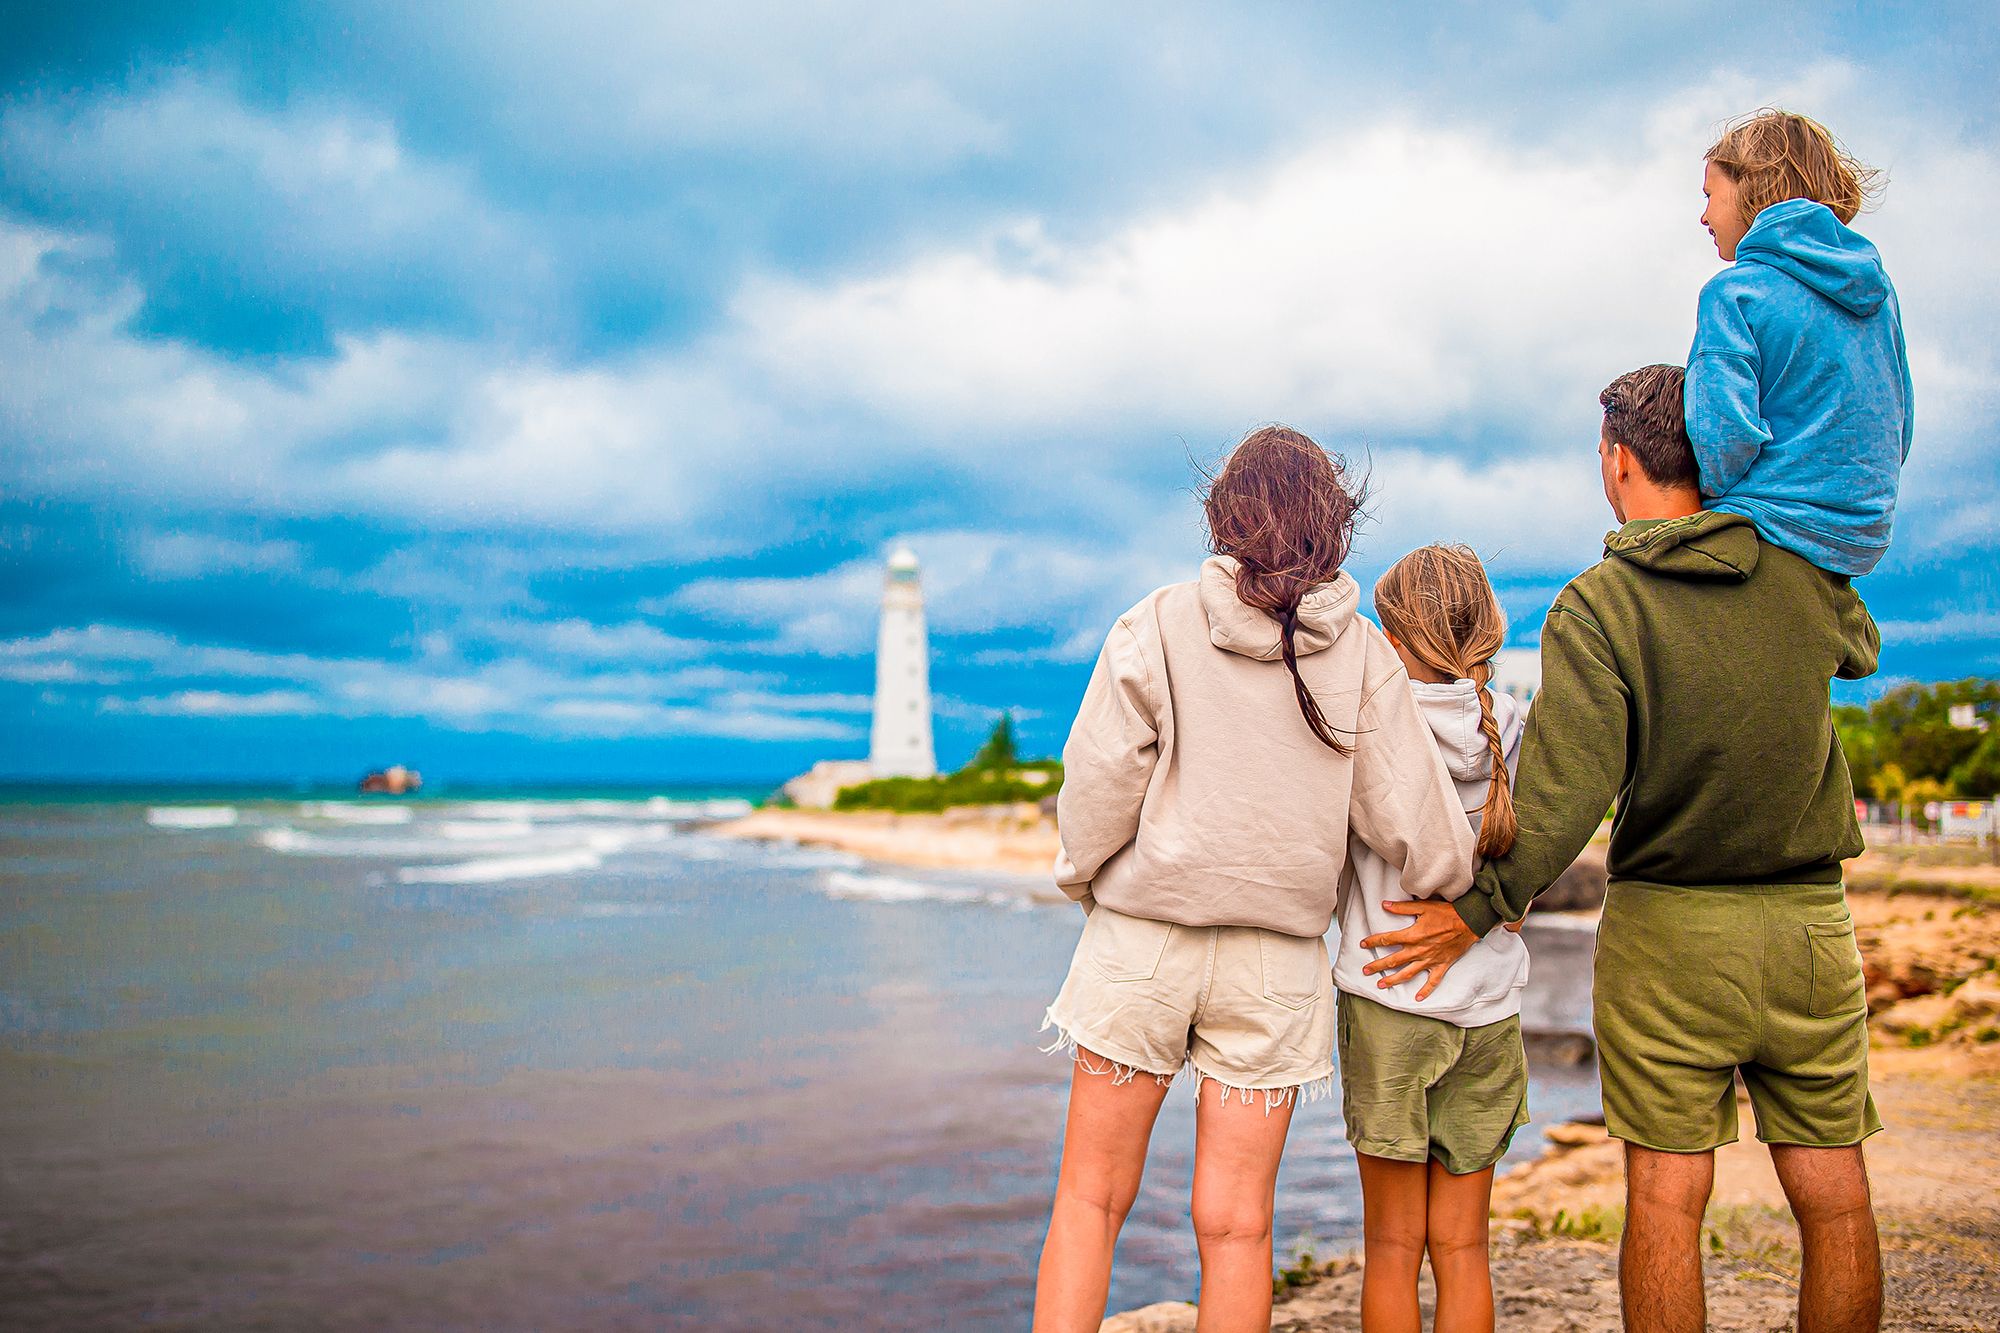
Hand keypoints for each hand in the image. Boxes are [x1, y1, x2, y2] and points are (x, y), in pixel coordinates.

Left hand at [1359, 899, 1477, 1000]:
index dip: (1374, 941)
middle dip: (1378, 966)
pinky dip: (1426, 990)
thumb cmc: (1447, 913)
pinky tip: (1417, 998)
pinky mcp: (1442, 965)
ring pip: (1408, 973)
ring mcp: (1430, 960)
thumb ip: (1403, 908)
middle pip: (1394, 960)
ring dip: (1393, 980)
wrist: (1469, 922)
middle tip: (1365, 971)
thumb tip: (1385, 905)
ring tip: (1381, 985)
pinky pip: (1433, 981)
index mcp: (1413, 936)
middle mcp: (1419, 950)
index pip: (1388, 940)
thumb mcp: (1423, 906)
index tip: (1363, 944)